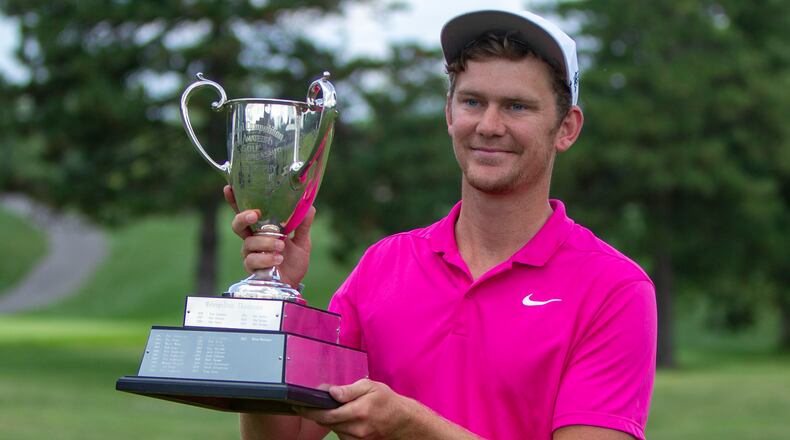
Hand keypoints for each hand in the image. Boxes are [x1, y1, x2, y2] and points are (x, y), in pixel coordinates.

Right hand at [224, 185, 313, 287]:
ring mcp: (250, 254)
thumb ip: (303, 225)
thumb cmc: (293, 261)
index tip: (229, 188)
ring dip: (265, 242)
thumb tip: (310, 206)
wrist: (293, 284)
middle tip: (254, 214)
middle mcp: (252, 239)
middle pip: (237, 225)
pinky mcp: (251, 268)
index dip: (234, 201)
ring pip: (249, 242)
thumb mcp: (302, 241)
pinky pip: (253, 259)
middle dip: (243, 217)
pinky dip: (266, 258)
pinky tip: (278, 259)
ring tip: (281, 247)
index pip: (245, 212)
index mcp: (261, 229)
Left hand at [295, 379, 418, 439]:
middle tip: (305, 405)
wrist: (401, 420)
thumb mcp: (370, 387)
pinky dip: (336, 425)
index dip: (310, 410)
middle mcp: (356, 428)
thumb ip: (349, 390)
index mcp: (359, 412)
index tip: (299, 405)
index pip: (328, 414)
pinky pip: (340, 434)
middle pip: (326, 422)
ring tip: (327, 408)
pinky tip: (340, 417)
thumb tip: (331, 392)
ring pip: (332, 428)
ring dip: (326, 419)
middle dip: (314, 414)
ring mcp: (356, 438)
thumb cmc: (386, 401)